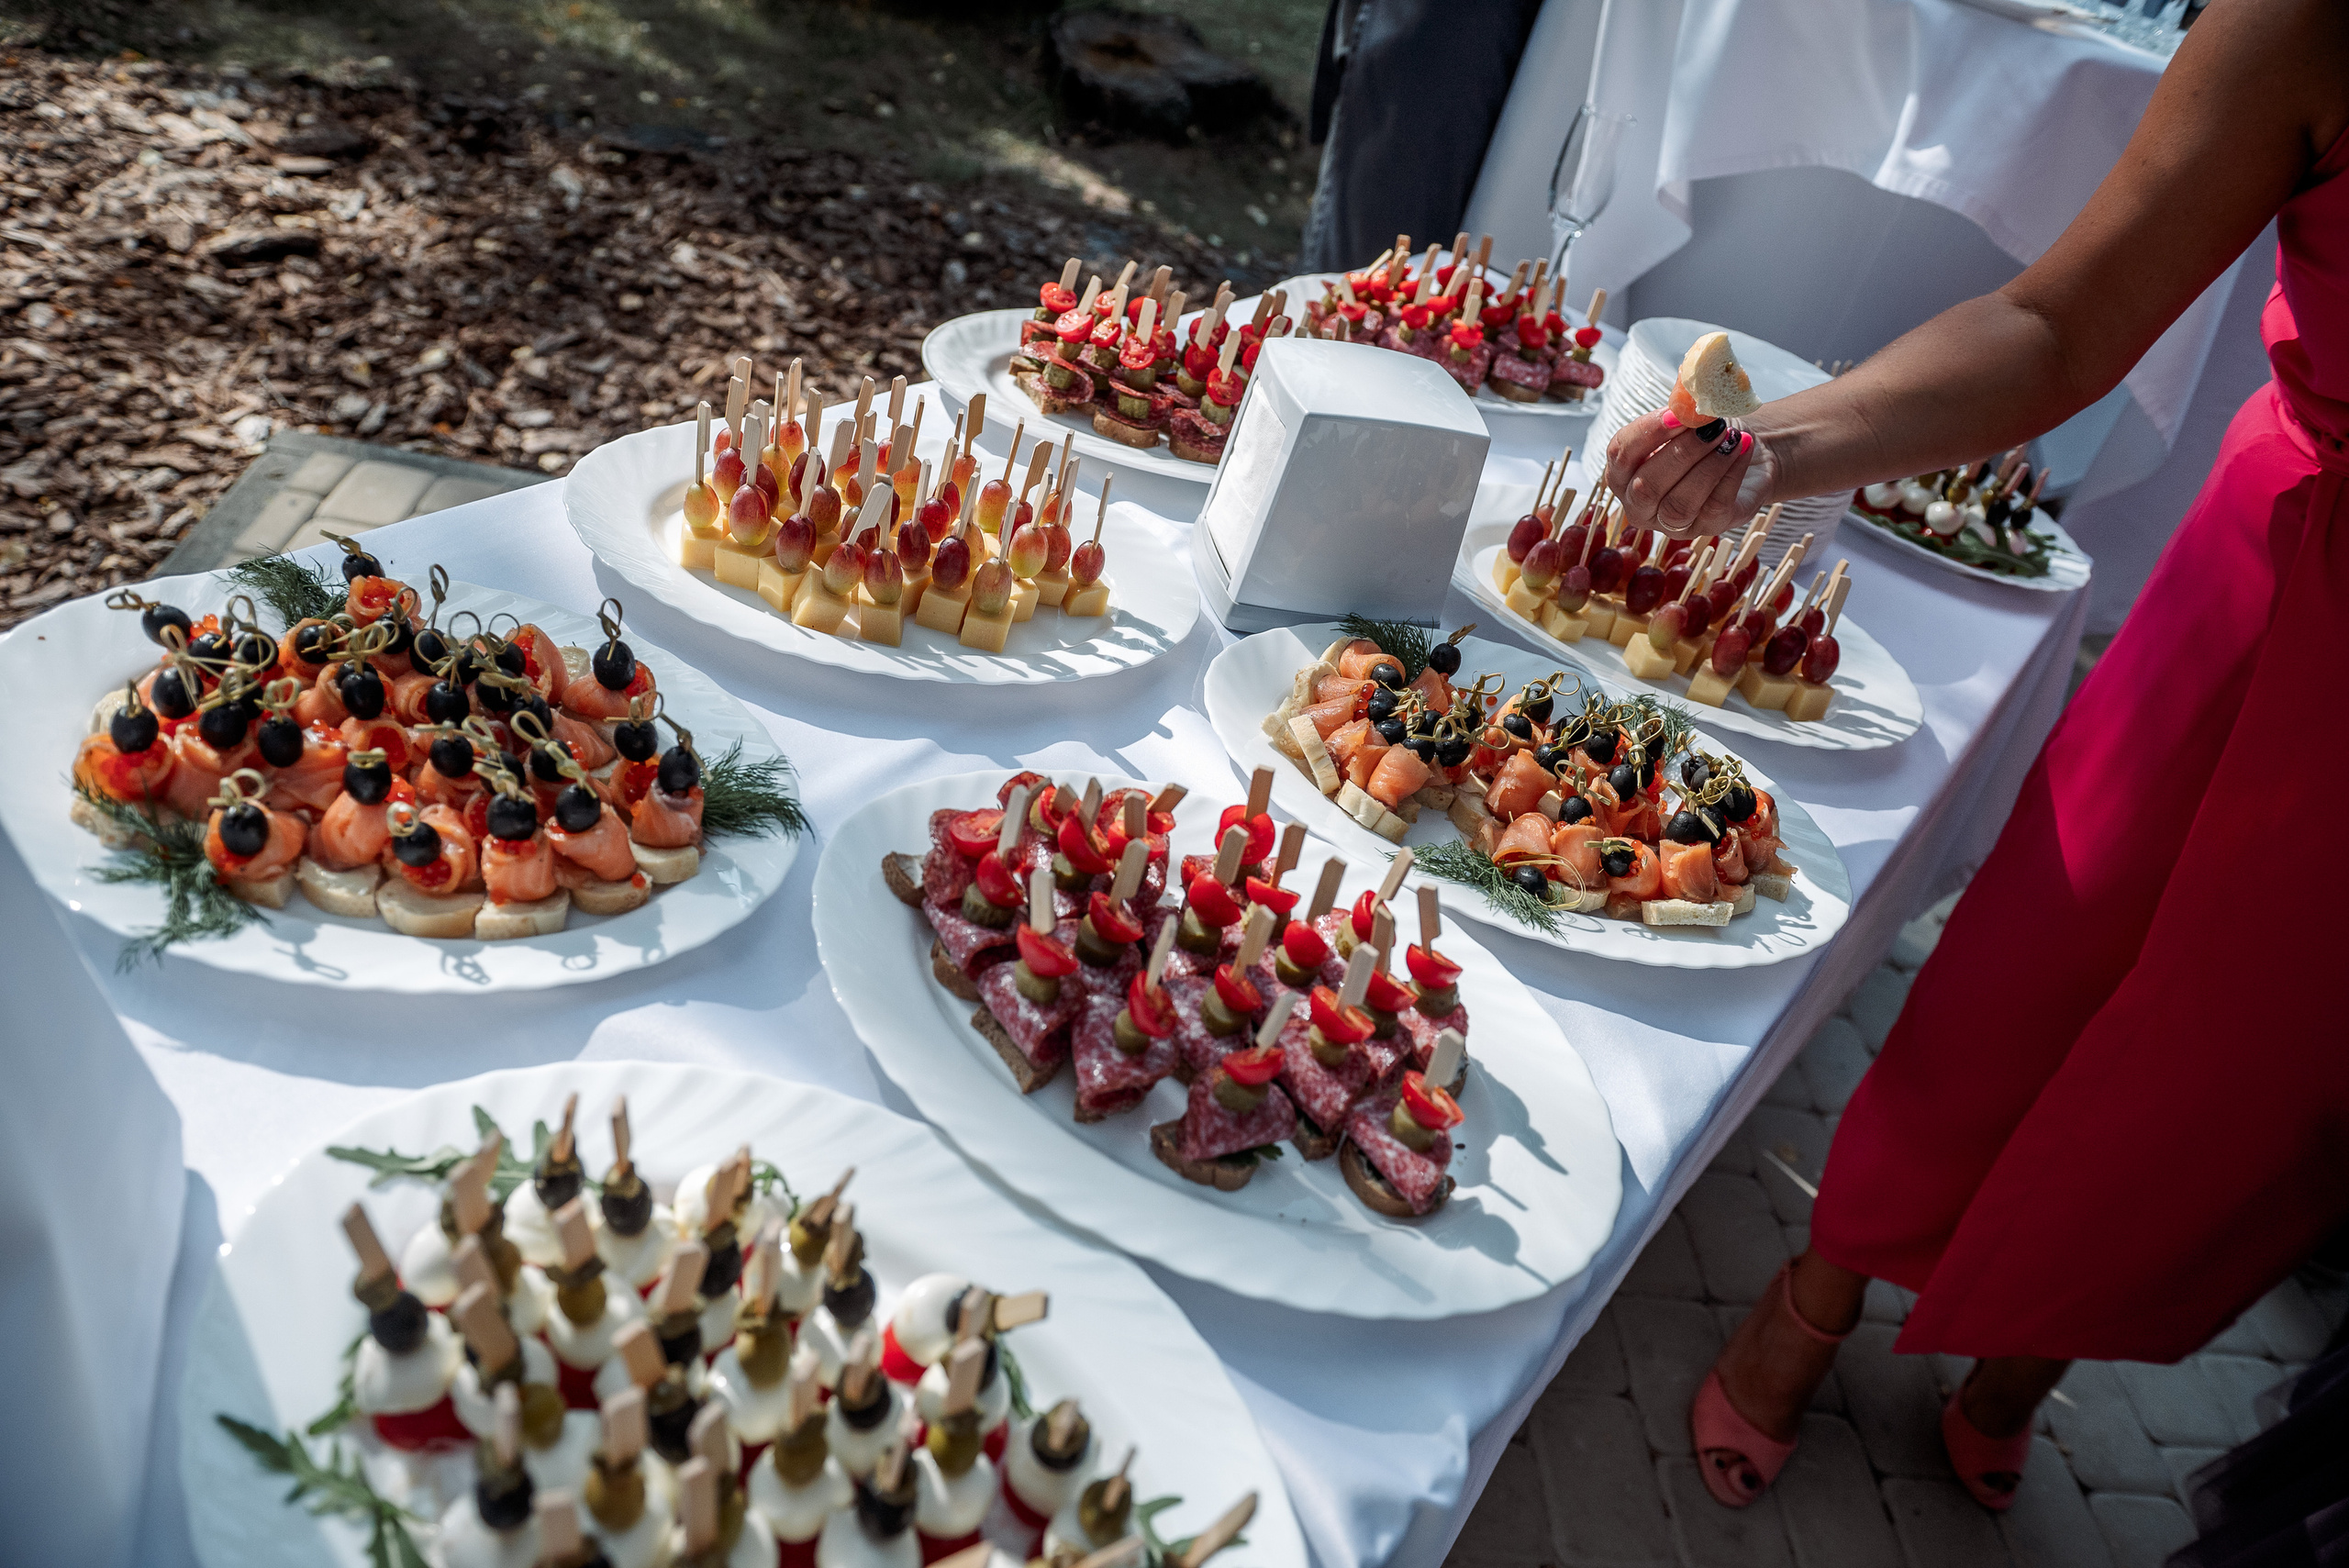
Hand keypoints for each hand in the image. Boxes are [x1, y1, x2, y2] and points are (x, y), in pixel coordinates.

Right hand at [1604, 410, 1775, 537]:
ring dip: (1708, 467)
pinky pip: (1715, 505)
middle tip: (1710, 427)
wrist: (1743, 453)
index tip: (1676, 414)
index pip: (1620, 455)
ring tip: (1729, 438)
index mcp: (1624, 473)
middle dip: (1681, 453)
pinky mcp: (1707, 527)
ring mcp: (1671, 523)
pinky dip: (1731, 473)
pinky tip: (1742, 448)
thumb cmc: (1708, 436)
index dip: (1647, 434)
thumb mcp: (1689, 419)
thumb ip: (1680, 409)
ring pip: (1680, 504)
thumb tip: (1687, 395)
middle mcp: (1640, 504)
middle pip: (1647, 486)